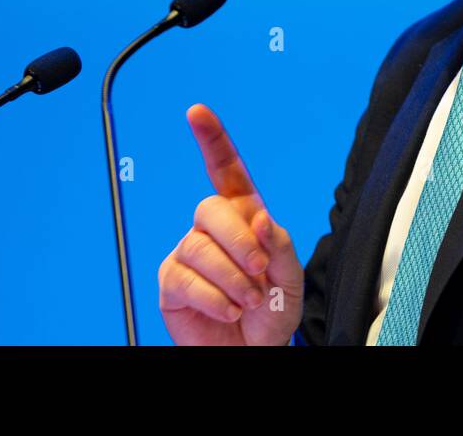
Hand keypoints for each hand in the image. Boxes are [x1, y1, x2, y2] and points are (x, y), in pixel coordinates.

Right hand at [158, 104, 303, 344]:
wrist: (256, 349)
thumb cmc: (273, 309)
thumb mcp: (291, 275)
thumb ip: (278, 243)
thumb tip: (258, 218)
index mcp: (244, 215)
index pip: (226, 170)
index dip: (212, 139)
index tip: (197, 112)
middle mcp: (213, 229)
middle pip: (210, 209)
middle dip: (238, 241)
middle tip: (259, 271)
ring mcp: (189, 254)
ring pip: (199, 247)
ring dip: (231, 278)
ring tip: (248, 300)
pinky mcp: (172, 283)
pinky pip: (184, 280)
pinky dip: (213, 298)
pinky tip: (227, 310)